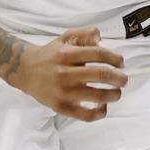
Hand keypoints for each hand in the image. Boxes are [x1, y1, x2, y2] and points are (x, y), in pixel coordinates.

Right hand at [5, 26, 126, 121]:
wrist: (25, 71)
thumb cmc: (51, 54)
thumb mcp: (66, 38)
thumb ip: (85, 34)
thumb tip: (101, 38)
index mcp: (67, 54)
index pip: (98, 54)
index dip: (114, 58)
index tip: (121, 62)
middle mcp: (64, 73)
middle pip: (100, 75)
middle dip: (119, 78)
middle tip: (124, 79)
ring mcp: (62, 92)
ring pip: (96, 96)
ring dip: (113, 95)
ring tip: (117, 92)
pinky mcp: (60, 107)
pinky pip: (85, 115)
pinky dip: (99, 113)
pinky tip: (104, 106)